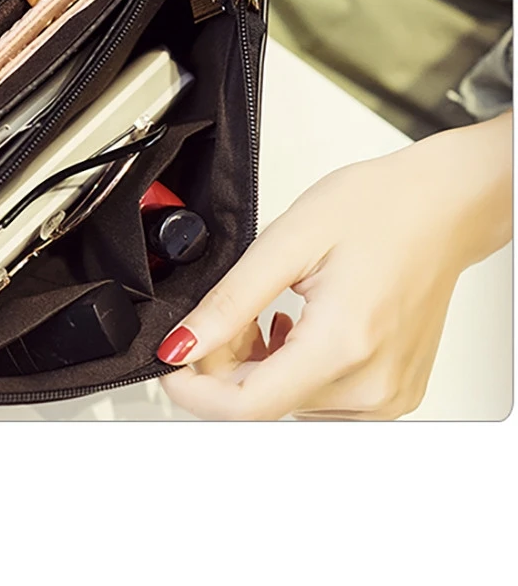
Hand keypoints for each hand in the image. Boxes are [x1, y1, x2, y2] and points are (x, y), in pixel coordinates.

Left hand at [157, 111, 511, 419]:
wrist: (442, 207)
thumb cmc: (379, 209)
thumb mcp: (286, 242)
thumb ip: (229, 301)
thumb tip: (182, 343)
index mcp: (343, 344)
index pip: (246, 406)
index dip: (193, 388)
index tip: (171, 359)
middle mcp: (371, 384)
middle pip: (262, 403)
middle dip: (224, 363)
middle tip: (226, 313)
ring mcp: (386, 395)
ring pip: (286, 402)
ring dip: (256, 365)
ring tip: (267, 311)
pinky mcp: (392, 394)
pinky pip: (318, 400)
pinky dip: (290, 369)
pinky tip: (291, 328)